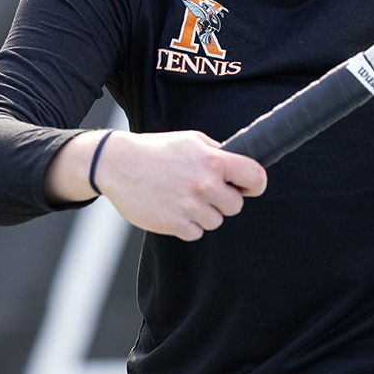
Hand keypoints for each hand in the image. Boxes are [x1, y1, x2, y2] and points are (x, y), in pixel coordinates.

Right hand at [90, 129, 265, 240]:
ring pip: (216, 222)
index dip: (254, 184)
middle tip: (204, 192)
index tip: (247, 187)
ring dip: (205, 214)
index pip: (255, 177)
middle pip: (236, 206)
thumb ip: (217, 153)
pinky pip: (196, 233)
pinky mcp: (174, 224)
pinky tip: (174, 208)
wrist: (118, 164)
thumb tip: (238, 167)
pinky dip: (188, 225)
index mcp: (213, 161)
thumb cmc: (155, 150)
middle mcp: (205, 184)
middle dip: (224, 201)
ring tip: (184, 198)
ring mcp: (189, 206)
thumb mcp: (191, 141)